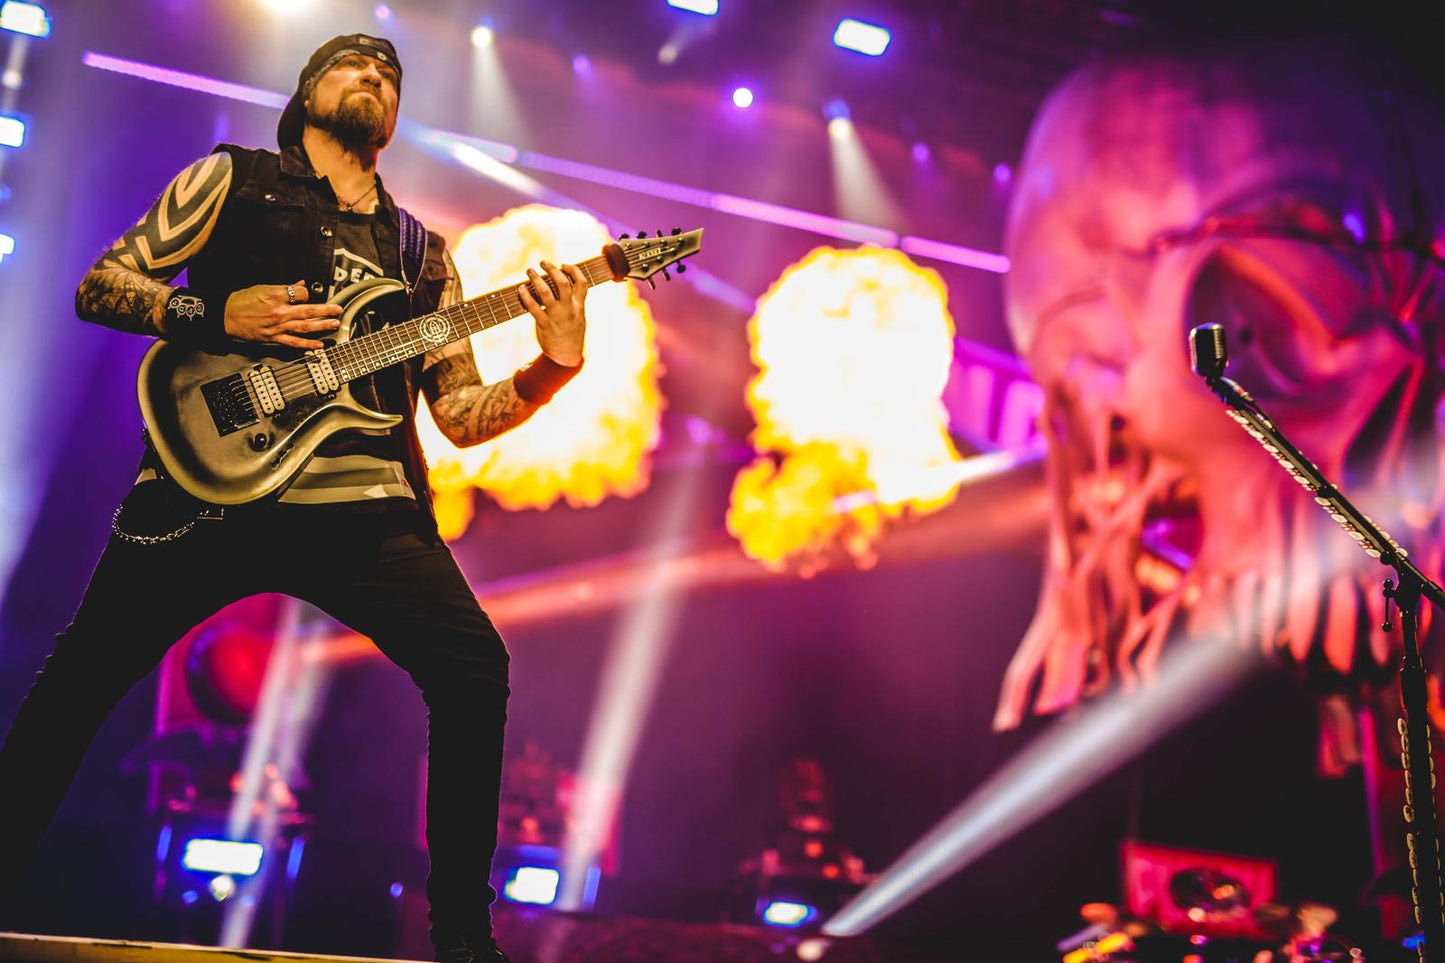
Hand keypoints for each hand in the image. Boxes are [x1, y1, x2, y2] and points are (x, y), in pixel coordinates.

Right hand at [223, 280, 341, 349]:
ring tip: (334, 324)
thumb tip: (300, 285)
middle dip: (326, 310)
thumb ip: (284, 288)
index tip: (307, 294)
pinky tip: (319, 345)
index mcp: (276, 296)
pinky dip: (307, 344)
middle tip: (338, 310)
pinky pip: (294, 342)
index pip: (301, 294)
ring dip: (322, 326)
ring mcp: (277, 326)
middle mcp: (279, 311)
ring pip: (305, 326)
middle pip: (308, 310)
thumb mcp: (263, 288)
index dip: (306, 294)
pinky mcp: (273, 338)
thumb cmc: (242, 300)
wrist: (226, 315)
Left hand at [518, 261, 586, 366]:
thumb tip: (561, 284)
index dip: (573, 270)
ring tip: (530, 271)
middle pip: (562, 283)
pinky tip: (521, 289)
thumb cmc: (571, 334)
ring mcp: (557, 317)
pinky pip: (533, 307)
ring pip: (546, 292)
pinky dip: (525, 296)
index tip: (564, 265)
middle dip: (551, 269)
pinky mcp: (545, 324)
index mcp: (579, 306)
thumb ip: (573, 302)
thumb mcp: (578, 317)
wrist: (566, 357)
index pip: (581, 282)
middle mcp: (569, 310)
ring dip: (536, 279)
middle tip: (542, 263)